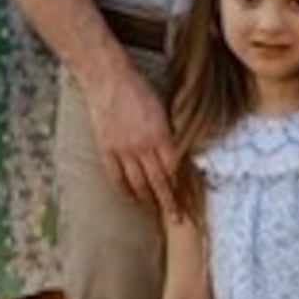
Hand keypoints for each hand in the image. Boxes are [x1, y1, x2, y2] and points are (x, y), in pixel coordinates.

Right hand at [82, 58, 175, 215]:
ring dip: (149, 200)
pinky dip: (126, 191)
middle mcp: (143, 145)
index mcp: (161, 134)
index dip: (184, 189)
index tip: (192, 202)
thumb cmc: (139, 89)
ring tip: (157, 210)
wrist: (108, 78)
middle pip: (159, 182)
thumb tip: (181, 155)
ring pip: (138, 183)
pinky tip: (133, 198)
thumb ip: (171, 133)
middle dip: (171, 203)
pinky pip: (117, 177)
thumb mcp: (163, 109)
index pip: (176, 171)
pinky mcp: (106, 148)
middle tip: (179, 219)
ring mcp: (123, 149)